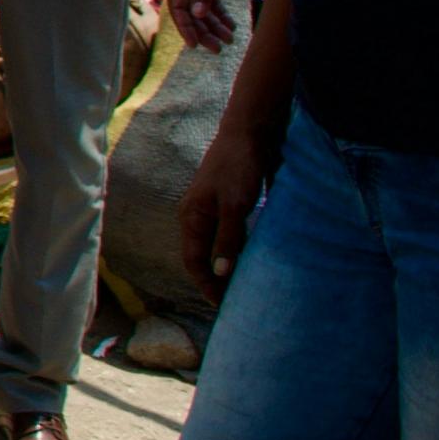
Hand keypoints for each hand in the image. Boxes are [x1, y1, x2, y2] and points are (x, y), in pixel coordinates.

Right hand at [161, 0, 240, 49]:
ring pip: (202, 9)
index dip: (186, 28)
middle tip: (218, 48)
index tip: (195, 46)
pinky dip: (220, 14)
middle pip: (191, 12)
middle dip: (203, 31)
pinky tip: (231, 26)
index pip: (178, 9)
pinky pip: (212, 2)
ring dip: (214, 25)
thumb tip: (196, 15)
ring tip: (229, 39)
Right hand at [179, 114, 277, 293]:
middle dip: (213, 281)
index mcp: (191, 216)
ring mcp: (210, 210)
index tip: (222, 306)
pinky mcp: (225, 205)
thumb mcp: (235, 206)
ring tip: (240, 286)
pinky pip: (225, 236)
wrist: (248, 133)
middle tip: (233, 302)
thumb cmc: (239, 167)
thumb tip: (221, 273)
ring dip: (224, 267)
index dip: (206, 285)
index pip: (193, 261)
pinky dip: (233, 251)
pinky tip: (247, 259)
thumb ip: (228, 239)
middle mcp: (195, 216)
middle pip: (200, 257)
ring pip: (213, 247)